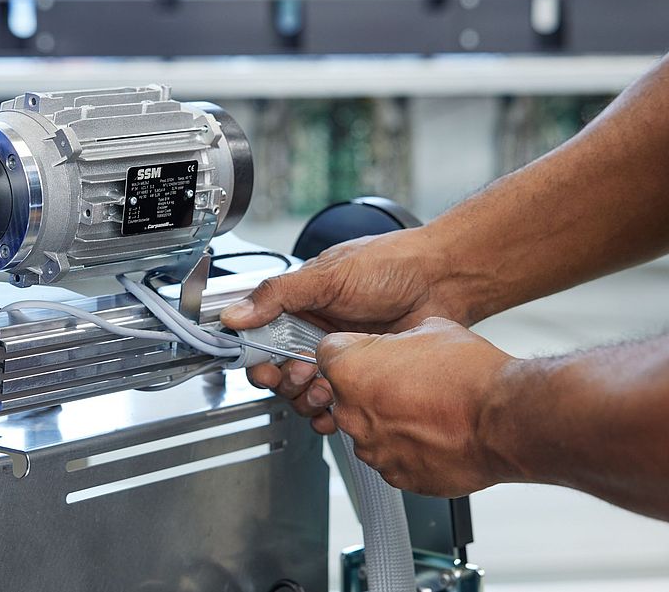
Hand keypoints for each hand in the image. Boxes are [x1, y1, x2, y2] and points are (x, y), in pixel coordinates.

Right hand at [220, 228, 464, 419]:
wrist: (442, 279)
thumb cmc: (389, 265)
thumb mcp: (327, 275)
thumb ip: (279, 295)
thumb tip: (236, 314)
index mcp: (299, 308)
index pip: (261, 341)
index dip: (256, 359)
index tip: (263, 369)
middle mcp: (315, 335)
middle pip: (280, 374)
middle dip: (284, 382)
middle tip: (300, 375)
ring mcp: (340, 358)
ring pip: (305, 393)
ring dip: (307, 399)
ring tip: (324, 391)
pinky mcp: (365, 377)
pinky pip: (339, 405)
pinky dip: (333, 414)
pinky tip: (338, 409)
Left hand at [316, 317, 516, 496]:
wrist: (504, 421)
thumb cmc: (471, 377)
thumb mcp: (429, 330)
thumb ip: (396, 340)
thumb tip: (395, 346)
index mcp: (350, 372)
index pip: (326, 354)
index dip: (351, 348)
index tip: (367, 352)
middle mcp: (352, 414)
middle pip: (345, 395)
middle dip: (369, 387)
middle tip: (406, 382)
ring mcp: (373, 449)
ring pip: (368, 428)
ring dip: (388, 420)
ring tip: (426, 410)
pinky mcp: (395, 475)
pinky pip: (391, 457)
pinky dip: (407, 447)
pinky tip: (434, 433)